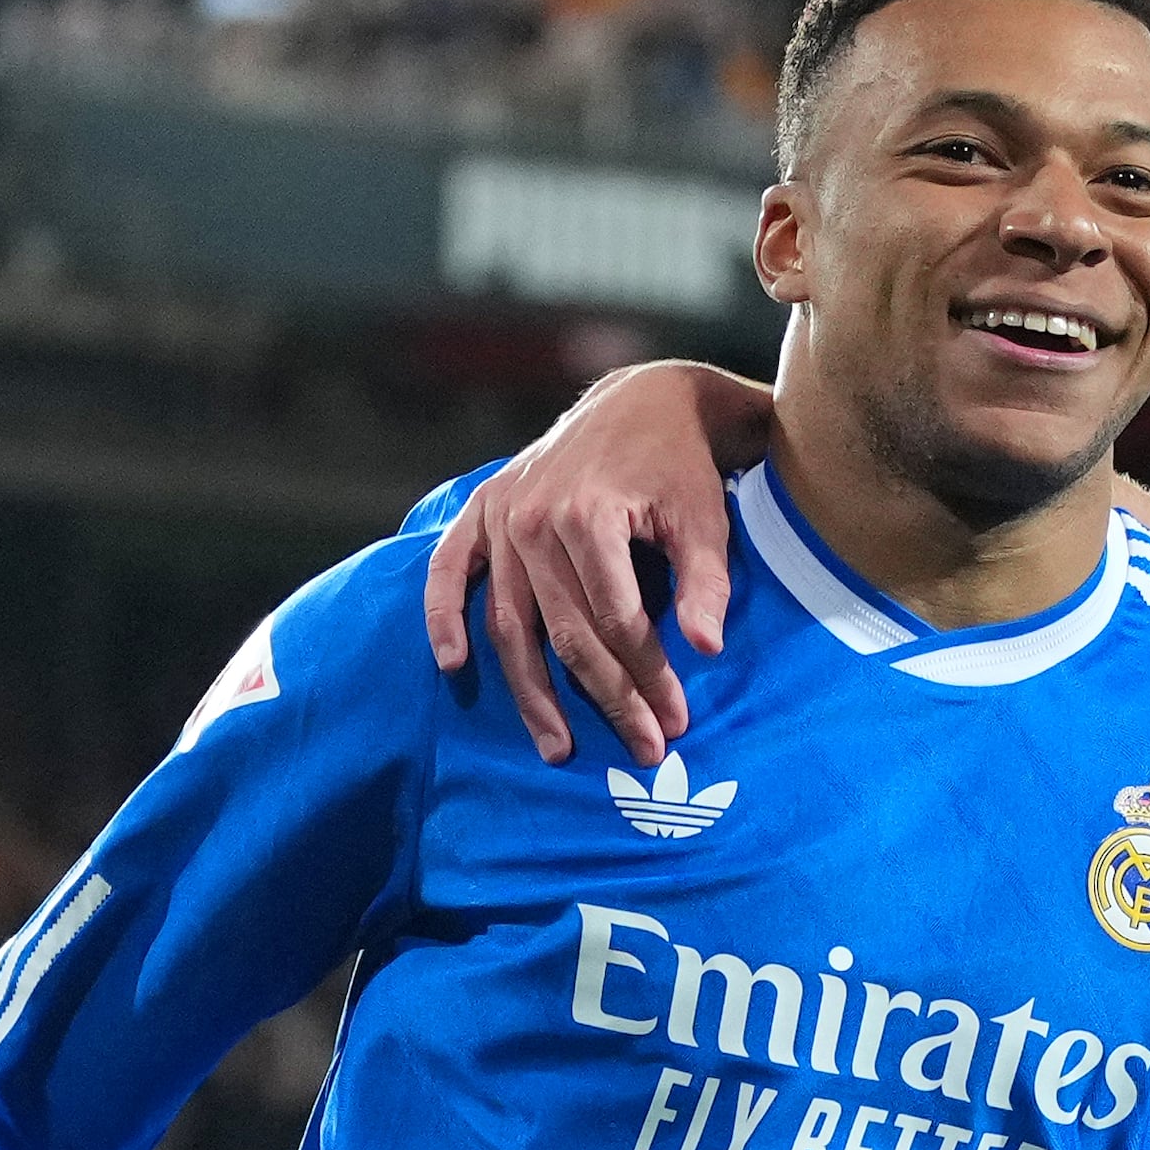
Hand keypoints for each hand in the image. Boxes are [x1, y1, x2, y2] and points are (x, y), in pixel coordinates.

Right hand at [420, 361, 775, 767]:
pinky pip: (449, 571)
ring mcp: (500, 517)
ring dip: (529, 692)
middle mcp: (533, 519)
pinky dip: (443, 617)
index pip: (617, 623)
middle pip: (565, 634)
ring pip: (508, 623)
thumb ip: (706, 583)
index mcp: (588, 517)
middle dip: (606, 698)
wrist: (642, 399)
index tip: (675, 723)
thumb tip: (706, 649)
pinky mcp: (482, 510)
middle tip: (641, 749)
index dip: (647, 679)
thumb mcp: (705, 518)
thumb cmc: (681, 465)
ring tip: (556, 748)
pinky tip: (453, 665)